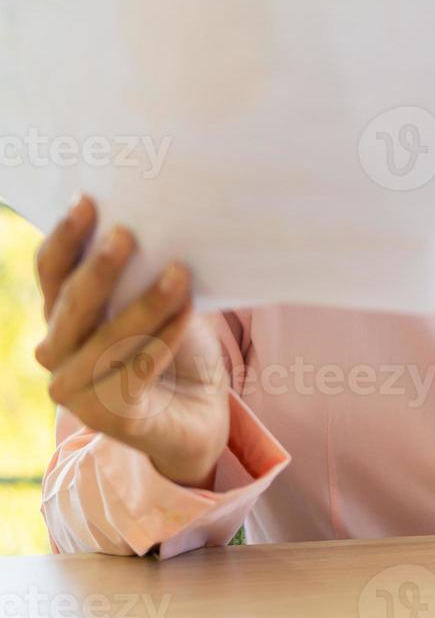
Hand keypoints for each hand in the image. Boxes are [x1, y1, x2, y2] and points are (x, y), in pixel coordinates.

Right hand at [32, 194, 230, 487]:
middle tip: (127, 234)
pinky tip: (186, 315)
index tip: (88, 201)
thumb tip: (164, 223)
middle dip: (100, 268)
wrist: (200, 412)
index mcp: (63, 316)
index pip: (52, 272)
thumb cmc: (174, 346)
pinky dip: (162, 340)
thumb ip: (146, 272)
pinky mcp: (108, 417)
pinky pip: (134, 372)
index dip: (65, 237)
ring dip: (143, 305)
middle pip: (72, 304)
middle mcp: (57, 352)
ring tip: (178, 274)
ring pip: (107, 339)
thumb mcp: (159, 302)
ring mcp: (76, 390)